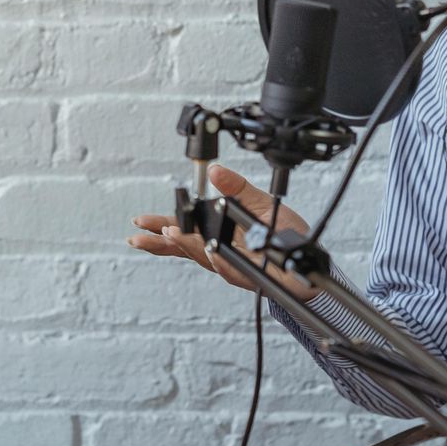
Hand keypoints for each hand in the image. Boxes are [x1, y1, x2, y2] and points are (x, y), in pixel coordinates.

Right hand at [126, 163, 316, 300]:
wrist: (306, 256)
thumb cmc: (281, 231)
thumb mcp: (258, 201)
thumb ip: (236, 187)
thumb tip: (214, 171)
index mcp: (216, 233)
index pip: (182, 231)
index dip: (160, 228)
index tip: (141, 223)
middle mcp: (219, 252)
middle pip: (184, 248)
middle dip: (162, 243)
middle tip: (140, 238)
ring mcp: (232, 265)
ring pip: (204, 256)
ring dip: (187, 245)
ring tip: (170, 234)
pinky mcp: (249, 274)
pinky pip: (231, 268)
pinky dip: (218, 260)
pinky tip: (210, 252)